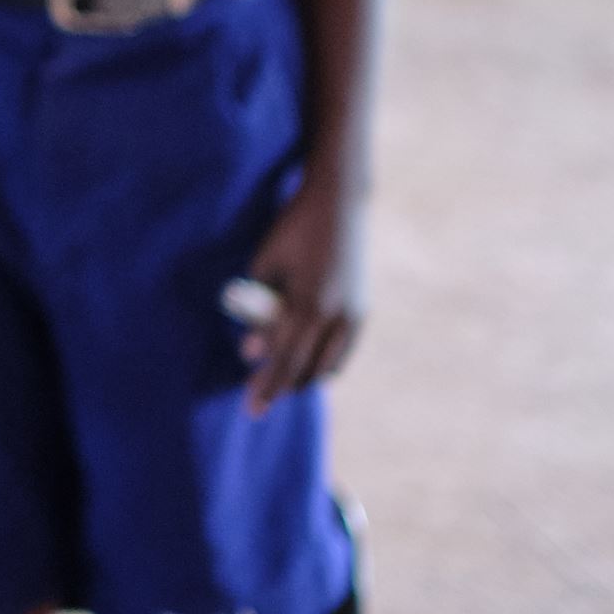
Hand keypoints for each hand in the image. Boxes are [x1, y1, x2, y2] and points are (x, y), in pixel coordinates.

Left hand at [240, 178, 367, 408]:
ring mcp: (354, 314)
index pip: (284, 357)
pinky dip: (322, 366)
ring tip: (277, 385)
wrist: (339, 205)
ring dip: (301, 379)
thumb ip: (259, 308)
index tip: (250, 407)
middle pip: (305, 368)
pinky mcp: (362, 311)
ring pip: (327, 366)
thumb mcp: (266, 262)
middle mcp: (336, 314)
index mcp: (309, 301)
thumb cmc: (292, 230)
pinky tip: (303, 367)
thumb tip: (252, 351)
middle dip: (279, 389)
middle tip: (257, 405)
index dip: (267, 385)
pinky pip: (341, 353)